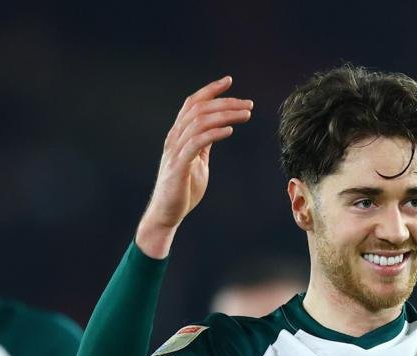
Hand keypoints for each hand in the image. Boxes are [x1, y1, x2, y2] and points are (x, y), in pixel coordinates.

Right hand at [135, 76, 253, 258]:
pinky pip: (197, 143)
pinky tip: (230, 131)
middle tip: (249, 103)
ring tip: (246, 114)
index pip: (192, 104)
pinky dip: (214, 133)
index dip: (210, 90)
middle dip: (225, 102)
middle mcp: (174, 138)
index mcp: (179, 135)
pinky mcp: (179, 165)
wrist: (167, 214)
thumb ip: (204, 144)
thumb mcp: (198, 161)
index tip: (229, 81)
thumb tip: (219, 128)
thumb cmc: (183, 190)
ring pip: (199, 122)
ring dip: (225, 115)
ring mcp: (175, 151)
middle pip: (199, 109)